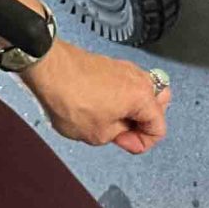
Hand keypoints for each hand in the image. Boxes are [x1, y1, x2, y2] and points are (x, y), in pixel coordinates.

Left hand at [19, 41, 169, 153]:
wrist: (49, 70)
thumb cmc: (71, 100)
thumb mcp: (97, 134)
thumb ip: (119, 136)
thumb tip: (124, 131)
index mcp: (143, 97)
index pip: (159, 127)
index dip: (141, 142)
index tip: (123, 143)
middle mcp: (139, 78)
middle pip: (160, 103)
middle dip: (144, 121)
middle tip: (123, 131)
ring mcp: (124, 68)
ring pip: (143, 92)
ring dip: (132, 108)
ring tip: (110, 120)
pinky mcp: (110, 64)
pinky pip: (126, 84)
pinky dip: (120, 97)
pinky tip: (100, 106)